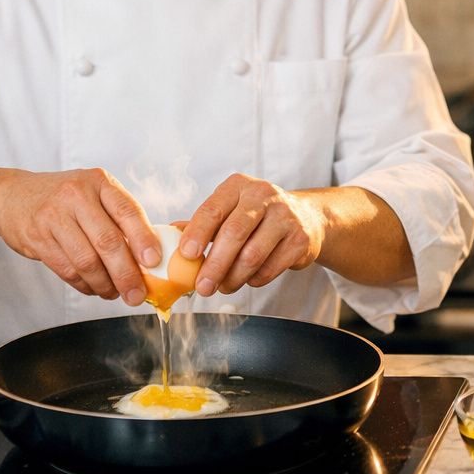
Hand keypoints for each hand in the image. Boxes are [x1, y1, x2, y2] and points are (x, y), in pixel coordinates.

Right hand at [0, 167, 159, 304]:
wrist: (12, 195)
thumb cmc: (64, 198)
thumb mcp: (93, 192)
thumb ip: (118, 218)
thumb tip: (149, 257)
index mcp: (99, 182)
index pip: (127, 211)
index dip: (144, 238)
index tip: (154, 261)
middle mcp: (77, 195)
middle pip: (108, 241)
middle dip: (126, 273)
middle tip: (137, 294)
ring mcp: (54, 216)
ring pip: (87, 260)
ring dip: (104, 284)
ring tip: (114, 293)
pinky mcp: (37, 237)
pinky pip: (67, 269)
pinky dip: (84, 285)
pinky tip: (94, 288)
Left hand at [175, 173, 325, 295]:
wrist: (306, 217)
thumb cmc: (256, 216)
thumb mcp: (229, 210)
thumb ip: (200, 223)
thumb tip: (167, 237)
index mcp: (238, 186)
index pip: (213, 210)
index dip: (197, 234)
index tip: (185, 256)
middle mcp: (263, 195)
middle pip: (233, 234)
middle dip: (214, 265)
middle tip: (202, 287)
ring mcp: (286, 216)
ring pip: (253, 255)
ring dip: (233, 277)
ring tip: (223, 287)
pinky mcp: (300, 239)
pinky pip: (271, 267)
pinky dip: (255, 279)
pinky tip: (248, 279)